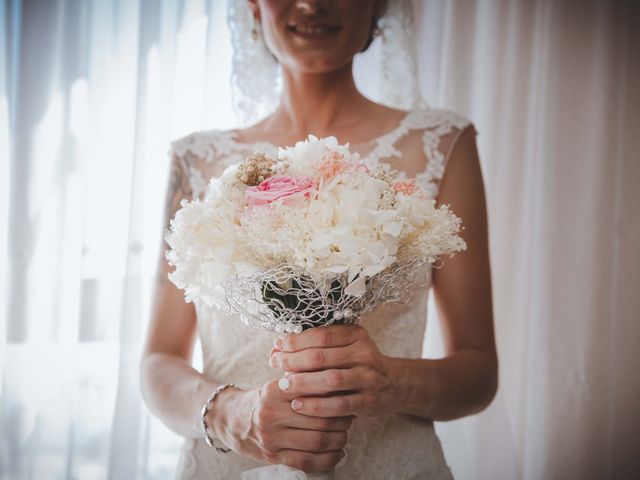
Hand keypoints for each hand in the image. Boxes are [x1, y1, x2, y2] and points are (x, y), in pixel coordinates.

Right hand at [210, 382, 349, 472]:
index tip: (347, 394)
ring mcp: (271, 438)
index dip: (336, 394)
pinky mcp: (273, 457)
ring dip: (338, 439)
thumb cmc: (263, 400)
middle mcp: (272, 415)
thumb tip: (338, 382)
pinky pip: (306, 462)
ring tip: (345, 434)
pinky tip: (338, 453)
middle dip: (341, 419)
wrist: (231, 419)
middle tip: (350, 415)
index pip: (314, 392)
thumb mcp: (277, 384)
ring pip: (316, 441)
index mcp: (275, 391)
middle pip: (319, 418)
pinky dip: (328, 459)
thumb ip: (302, 381)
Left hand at [269, 325, 397, 418]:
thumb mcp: (343, 347)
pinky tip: (298, 405)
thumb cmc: (357, 363)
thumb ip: (313, 346)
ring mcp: (368, 378)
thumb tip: (276, 348)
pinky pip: (338, 405)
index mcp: (356, 334)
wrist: (393, 385)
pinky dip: (315, 406)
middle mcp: (364, 353)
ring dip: (302, 383)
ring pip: (330, 380)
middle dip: (293, 361)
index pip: (321, 335)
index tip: (278, 346)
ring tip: (283, 385)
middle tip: (275, 365)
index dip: (296, 341)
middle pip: (321, 356)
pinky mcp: (369, 401)